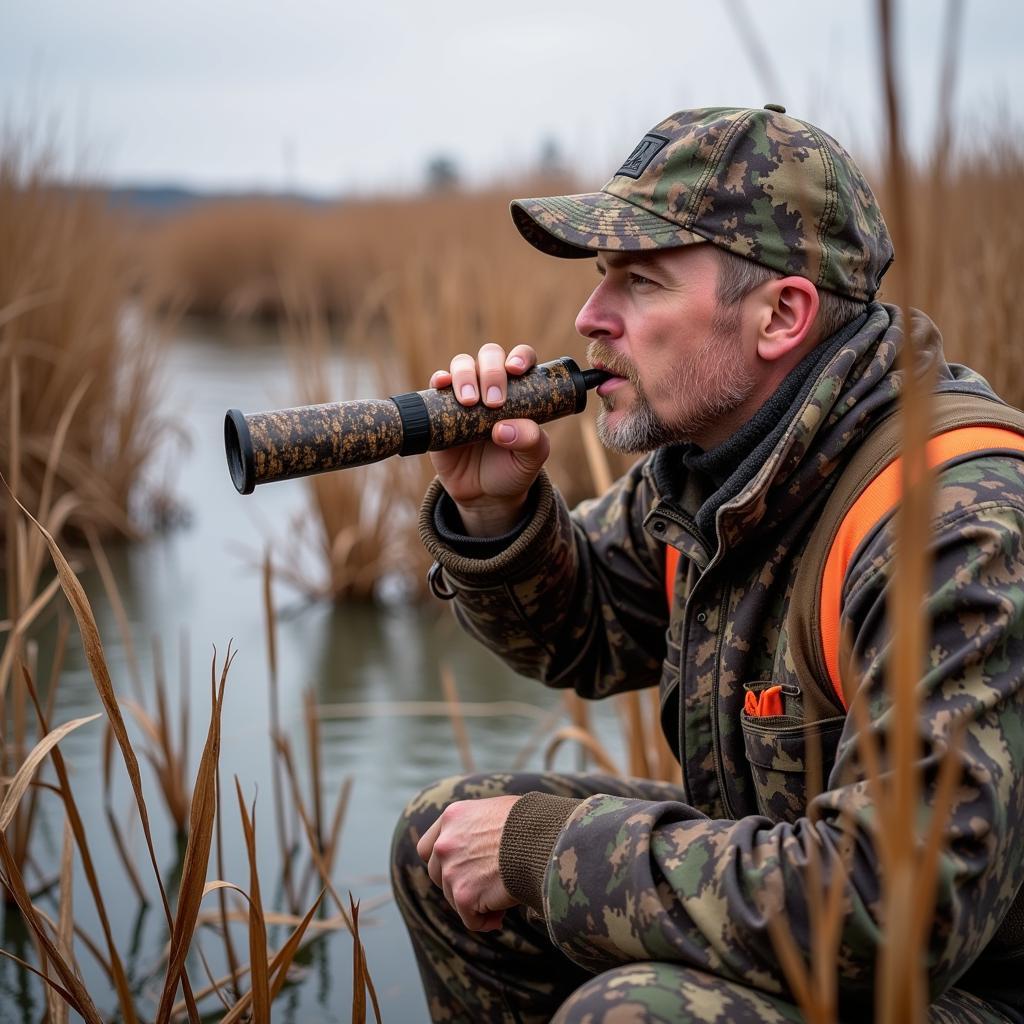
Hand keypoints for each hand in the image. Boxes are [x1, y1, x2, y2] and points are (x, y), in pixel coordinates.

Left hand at [416, 795, 519, 930]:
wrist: (543, 840)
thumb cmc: (531, 824)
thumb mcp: (496, 811)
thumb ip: (476, 827)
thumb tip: (480, 848)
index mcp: (453, 817)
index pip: (428, 848)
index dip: (442, 863)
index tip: (460, 871)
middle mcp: (445, 842)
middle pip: (437, 875)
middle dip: (458, 884)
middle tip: (485, 887)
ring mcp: (452, 869)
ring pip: (454, 898)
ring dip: (475, 902)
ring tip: (502, 897)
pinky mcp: (464, 895)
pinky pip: (471, 919)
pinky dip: (485, 921)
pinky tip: (501, 915)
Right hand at [428, 343, 549, 536]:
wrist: (483, 495)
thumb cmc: (512, 469)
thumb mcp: (531, 459)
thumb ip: (530, 441)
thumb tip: (504, 428)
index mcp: (520, 390)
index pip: (521, 359)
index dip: (519, 356)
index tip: (516, 370)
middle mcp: (491, 386)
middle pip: (489, 356)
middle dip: (491, 371)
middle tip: (494, 402)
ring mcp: (465, 394)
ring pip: (462, 364)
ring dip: (465, 375)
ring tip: (469, 402)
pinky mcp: (440, 408)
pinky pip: (437, 384)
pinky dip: (439, 379)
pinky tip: (441, 385)